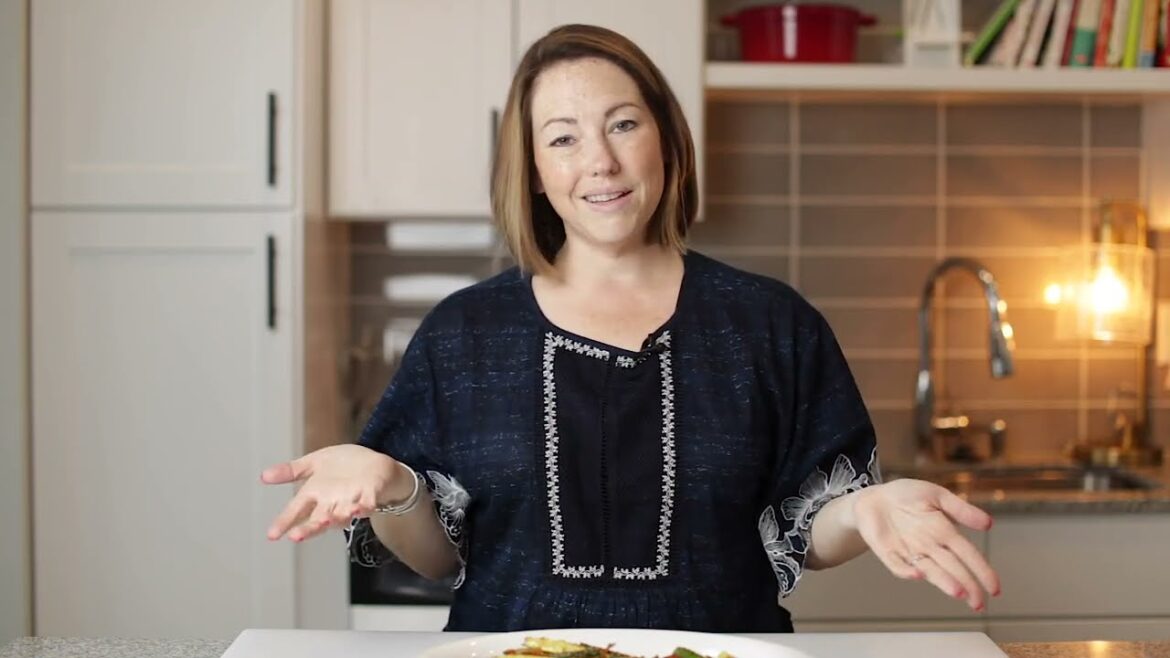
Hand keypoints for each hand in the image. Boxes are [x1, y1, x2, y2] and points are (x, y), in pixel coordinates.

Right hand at [261, 444, 405, 542]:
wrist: (373, 464)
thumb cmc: (343, 467)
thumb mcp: (314, 464)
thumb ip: (292, 471)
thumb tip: (263, 476)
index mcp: (316, 494)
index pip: (297, 510)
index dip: (284, 522)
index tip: (271, 535)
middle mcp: (332, 502)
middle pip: (318, 519)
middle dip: (309, 528)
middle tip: (297, 535)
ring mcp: (352, 500)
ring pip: (342, 514)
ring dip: (337, 518)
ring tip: (328, 520)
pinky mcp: (371, 494)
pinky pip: (368, 503)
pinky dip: (364, 507)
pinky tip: (360, 508)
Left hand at [851, 479, 1000, 610]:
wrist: (874, 498)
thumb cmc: (907, 496)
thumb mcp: (936, 495)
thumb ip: (960, 509)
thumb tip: (989, 523)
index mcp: (945, 532)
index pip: (968, 554)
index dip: (982, 570)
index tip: (994, 588)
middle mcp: (930, 546)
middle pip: (953, 568)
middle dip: (967, 585)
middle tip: (978, 603)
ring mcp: (910, 552)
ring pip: (930, 571)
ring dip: (943, 581)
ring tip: (958, 592)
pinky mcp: (889, 554)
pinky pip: (898, 566)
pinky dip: (907, 571)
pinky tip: (918, 574)